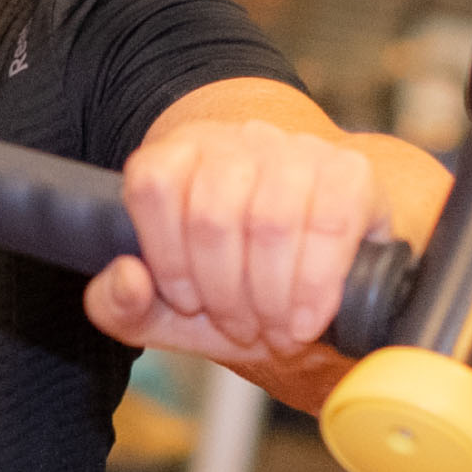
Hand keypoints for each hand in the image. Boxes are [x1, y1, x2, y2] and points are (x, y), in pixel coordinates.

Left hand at [95, 110, 383, 368]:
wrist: (315, 278)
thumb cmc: (236, 288)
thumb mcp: (167, 312)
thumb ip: (120, 305)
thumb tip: (126, 276)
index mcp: (180, 155)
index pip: (154, 184)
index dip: (168, 259)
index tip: (189, 304)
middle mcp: (238, 140)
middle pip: (214, 212)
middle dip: (226, 293)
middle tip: (242, 329)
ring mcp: (298, 149)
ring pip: (272, 219)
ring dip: (271, 296)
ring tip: (275, 331)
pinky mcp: (351, 171)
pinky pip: (331, 224)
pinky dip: (315, 286)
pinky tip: (307, 319)